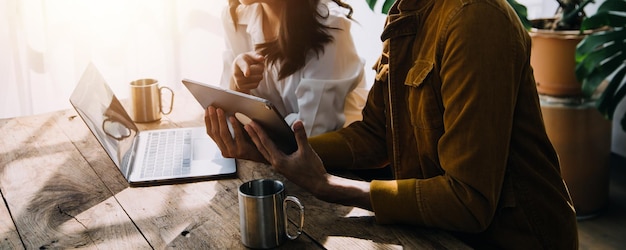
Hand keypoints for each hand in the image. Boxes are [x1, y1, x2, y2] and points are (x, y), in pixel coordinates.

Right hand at [204, 106, 265, 161]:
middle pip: (216, 133)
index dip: (207, 122)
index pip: (211, 134)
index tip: (206, 111)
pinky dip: (234, 126)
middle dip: (212, 119)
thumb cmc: (250, 146)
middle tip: (211, 108)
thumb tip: (220, 117)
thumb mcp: (235, 141)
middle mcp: (226, 151)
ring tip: (219, 111)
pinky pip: (237, 135)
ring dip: (220, 121)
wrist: (262, 157)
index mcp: (222, 148)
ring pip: (224, 134)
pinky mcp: (242, 150)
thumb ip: (228, 133)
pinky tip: (232, 118)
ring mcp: (234, 151)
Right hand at [232, 52, 264, 93]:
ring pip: (259, 77)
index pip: (244, 66)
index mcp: (239, 61)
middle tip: (255, 65)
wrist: (237, 70)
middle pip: (259, 70)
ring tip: (253, 71)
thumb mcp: (249, 55)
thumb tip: (261, 58)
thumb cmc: (245, 60)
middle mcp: (237, 72)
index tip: (247, 74)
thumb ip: (256, 55)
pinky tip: (251, 77)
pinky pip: (256, 84)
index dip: (246, 70)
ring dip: (260, 74)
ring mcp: (238, 81)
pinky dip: (257, 81)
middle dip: (261, 67)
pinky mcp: (241, 87)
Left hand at [245, 120, 372, 209]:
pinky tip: (267, 145)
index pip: (266, 143)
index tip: (252, 124)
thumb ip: (300, 136)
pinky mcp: (283, 168)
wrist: (318, 185)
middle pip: (261, 148)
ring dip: (258, 142)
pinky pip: (271, 156)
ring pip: (265, 153)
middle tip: (246, 126)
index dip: (258, 132)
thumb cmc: (313, 171)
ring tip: (253, 134)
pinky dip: (266, 148)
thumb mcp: (307, 151)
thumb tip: (297, 123)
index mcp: (279, 161)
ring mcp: (279, 167)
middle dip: (253, 136)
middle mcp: (276, 165)